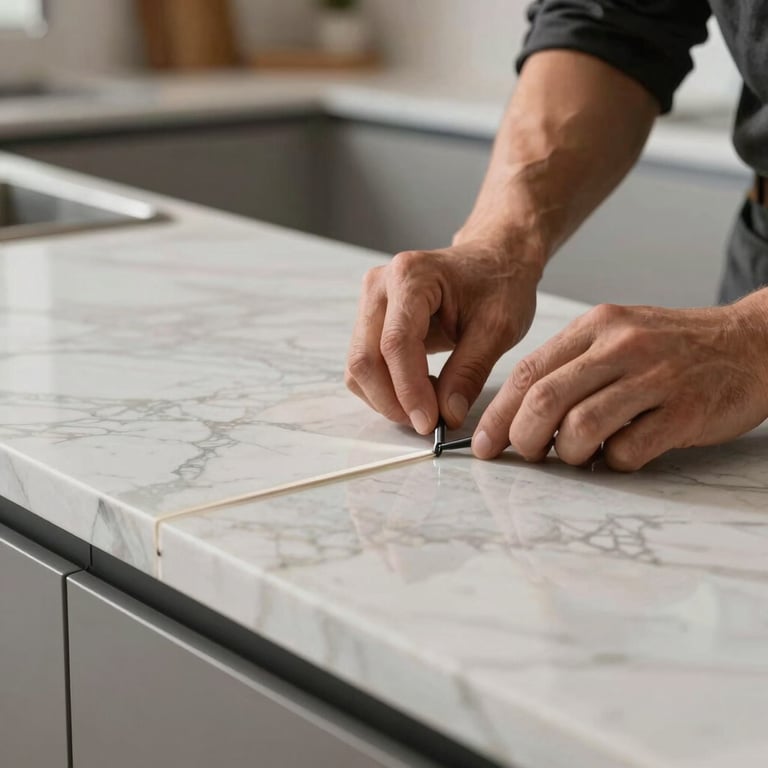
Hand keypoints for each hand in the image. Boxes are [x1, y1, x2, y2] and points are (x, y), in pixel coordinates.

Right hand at [345, 238, 541, 433]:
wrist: (493, 260)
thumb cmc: (498, 284)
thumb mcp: (498, 328)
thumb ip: (470, 372)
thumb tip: (447, 414)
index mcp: (411, 276)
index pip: (396, 344)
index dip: (409, 390)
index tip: (430, 422)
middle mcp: (379, 285)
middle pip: (365, 358)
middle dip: (392, 400)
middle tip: (427, 422)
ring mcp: (369, 302)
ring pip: (358, 367)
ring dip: (386, 398)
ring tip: (426, 406)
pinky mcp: (369, 320)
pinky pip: (364, 365)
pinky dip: (384, 389)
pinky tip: (418, 391)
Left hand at [473, 299, 767, 469]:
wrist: (751, 344)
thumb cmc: (671, 348)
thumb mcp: (617, 336)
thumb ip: (570, 367)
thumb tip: (518, 415)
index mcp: (596, 326)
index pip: (529, 372)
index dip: (498, 413)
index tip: (484, 443)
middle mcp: (622, 346)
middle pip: (545, 399)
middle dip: (523, 438)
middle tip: (527, 454)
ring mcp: (655, 378)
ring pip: (581, 427)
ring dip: (568, 454)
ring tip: (579, 454)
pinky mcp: (684, 412)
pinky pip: (627, 450)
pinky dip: (613, 462)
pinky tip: (620, 453)